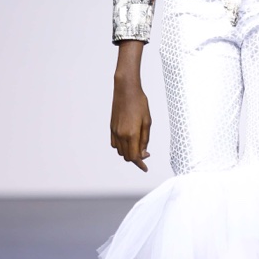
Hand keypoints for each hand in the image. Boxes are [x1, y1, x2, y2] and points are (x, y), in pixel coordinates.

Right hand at [110, 42, 150, 170]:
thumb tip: (143, 153)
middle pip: (126, 156)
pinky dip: (121, 147)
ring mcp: (114, 131)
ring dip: (128, 153)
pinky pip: (114, 144)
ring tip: (138, 147)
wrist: (126, 89)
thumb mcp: (147, 121)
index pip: (134, 156)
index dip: (140, 164)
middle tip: (145, 154)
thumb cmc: (139, 103)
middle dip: (136, 159)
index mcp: (131, 134)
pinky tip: (129, 142)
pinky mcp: (111, 128)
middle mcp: (121, 135)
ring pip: (120, 151)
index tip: (145, 168)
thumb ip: (145, 139)